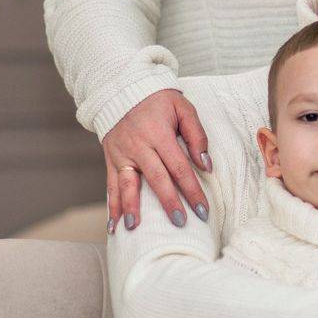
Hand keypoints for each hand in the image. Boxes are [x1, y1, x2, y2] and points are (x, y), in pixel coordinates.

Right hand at [102, 89, 211, 233]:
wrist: (124, 89)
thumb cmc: (159, 101)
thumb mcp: (183, 108)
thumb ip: (197, 136)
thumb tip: (206, 165)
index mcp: (159, 134)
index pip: (179, 167)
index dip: (192, 190)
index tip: (202, 210)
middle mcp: (138, 146)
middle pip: (156, 179)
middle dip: (169, 203)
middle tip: (180, 223)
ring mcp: (121, 153)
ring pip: (127, 185)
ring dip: (131, 208)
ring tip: (135, 229)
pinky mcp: (110, 158)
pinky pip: (110, 184)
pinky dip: (112, 205)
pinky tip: (113, 225)